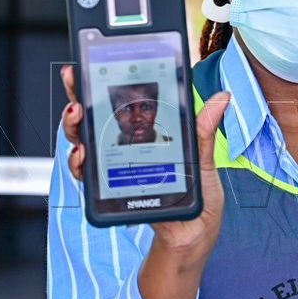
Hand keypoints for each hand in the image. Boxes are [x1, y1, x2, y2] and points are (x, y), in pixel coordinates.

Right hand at [60, 65, 230, 298]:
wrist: (194, 237)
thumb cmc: (199, 200)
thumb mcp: (205, 162)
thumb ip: (205, 131)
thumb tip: (222, 97)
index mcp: (147, 135)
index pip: (121, 104)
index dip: (103, 82)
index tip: (90, 61)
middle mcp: (125, 149)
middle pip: (94, 118)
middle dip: (78, 98)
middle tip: (76, 84)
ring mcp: (115, 169)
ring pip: (84, 143)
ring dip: (75, 128)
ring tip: (77, 117)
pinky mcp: (112, 192)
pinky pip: (89, 177)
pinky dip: (81, 165)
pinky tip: (83, 157)